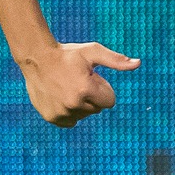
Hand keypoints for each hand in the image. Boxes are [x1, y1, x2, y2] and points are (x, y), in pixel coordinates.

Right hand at [18, 41, 140, 126]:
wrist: (36, 58)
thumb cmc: (68, 54)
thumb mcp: (92, 52)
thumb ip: (116, 60)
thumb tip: (138, 63)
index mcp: (86, 90)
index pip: (110, 101)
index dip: (102, 88)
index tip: (91, 78)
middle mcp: (74, 104)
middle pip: (97, 109)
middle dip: (91, 96)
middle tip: (77, 81)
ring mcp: (61, 113)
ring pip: (83, 116)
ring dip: (80, 104)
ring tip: (67, 87)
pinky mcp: (52, 118)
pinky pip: (70, 122)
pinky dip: (68, 112)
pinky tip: (60, 96)